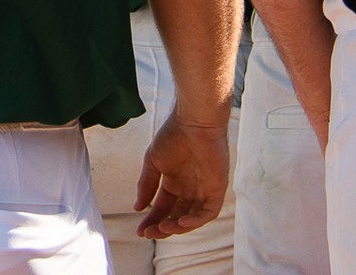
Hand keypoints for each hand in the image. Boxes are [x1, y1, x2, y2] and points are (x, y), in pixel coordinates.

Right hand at [134, 112, 229, 238]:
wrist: (194, 122)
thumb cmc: (173, 136)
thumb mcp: (153, 162)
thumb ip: (146, 185)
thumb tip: (137, 207)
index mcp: (175, 182)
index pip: (163, 207)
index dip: (152, 220)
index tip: (140, 230)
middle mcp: (190, 189)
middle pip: (176, 216)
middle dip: (162, 227)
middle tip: (149, 233)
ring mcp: (204, 190)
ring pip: (192, 218)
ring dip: (177, 227)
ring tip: (162, 228)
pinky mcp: (217, 188)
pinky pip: (208, 212)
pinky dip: (195, 220)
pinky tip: (180, 221)